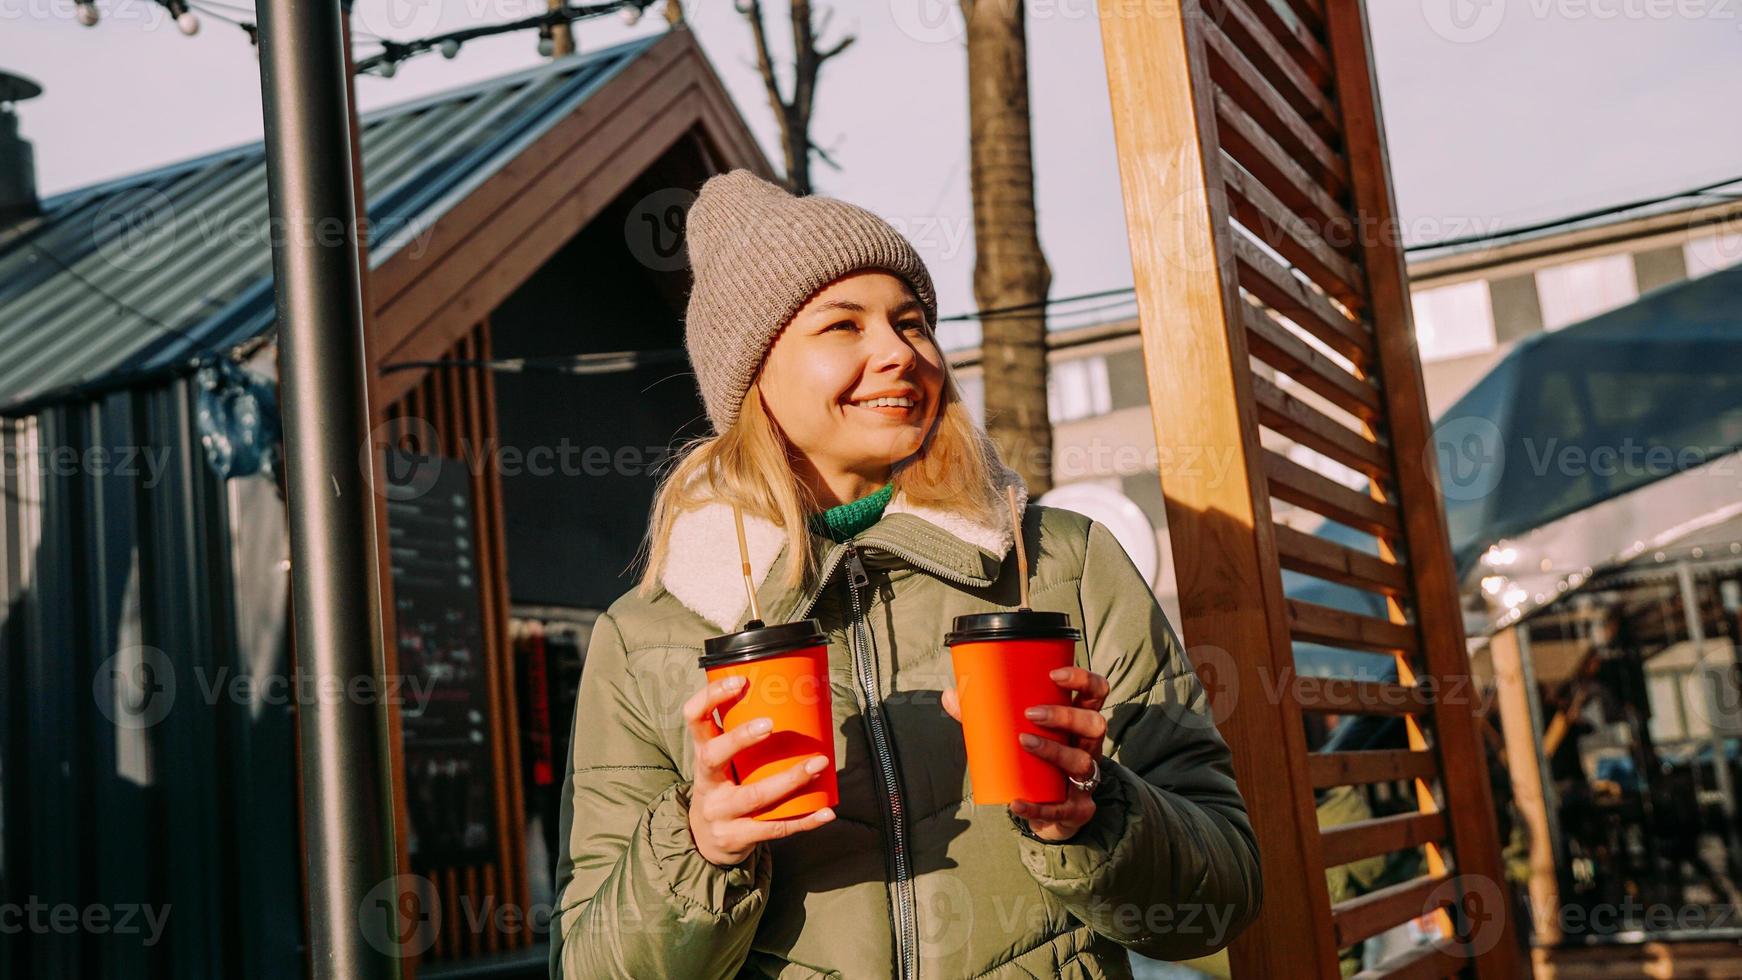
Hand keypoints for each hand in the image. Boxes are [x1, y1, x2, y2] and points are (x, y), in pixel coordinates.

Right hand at [683, 675, 835, 866]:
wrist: (706, 843)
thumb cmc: (726, 788)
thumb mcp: (723, 762)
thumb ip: (744, 736)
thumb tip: (796, 699)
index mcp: (702, 754)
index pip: (694, 719)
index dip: (710, 698)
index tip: (739, 682)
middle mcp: (706, 782)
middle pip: (714, 756)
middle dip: (740, 738)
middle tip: (770, 724)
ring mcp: (719, 812)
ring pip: (754, 795)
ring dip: (789, 779)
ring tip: (818, 763)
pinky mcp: (736, 837)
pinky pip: (773, 828)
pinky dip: (804, 821)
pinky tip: (825, 813)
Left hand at [942, 665, 1109, 841]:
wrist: (1050, 811)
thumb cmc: (1035, 762)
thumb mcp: (1017, 735)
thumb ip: (984, 716)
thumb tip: (950, 694)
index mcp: (1078, 722)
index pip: (1096, 693)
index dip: (1083, 680)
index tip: (1054, 675)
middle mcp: (1088, 747)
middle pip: (1095, 724)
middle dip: (1065, 715)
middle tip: (1032, 713)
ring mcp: (1086, 779)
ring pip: (1082, 762)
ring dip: (1053, 750)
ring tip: (1024, 742)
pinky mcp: (1077, 809)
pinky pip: (1062, 809)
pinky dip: (1038, 806)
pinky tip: (1016, 802)